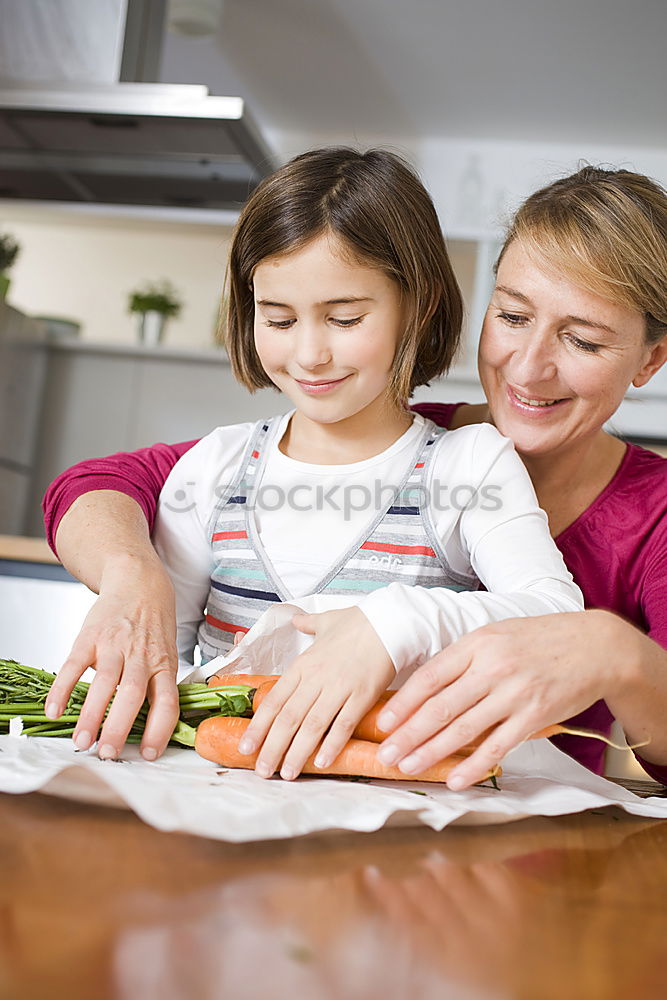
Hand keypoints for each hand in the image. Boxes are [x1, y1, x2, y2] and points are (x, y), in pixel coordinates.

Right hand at [45, 554, 179, 760]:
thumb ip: (157, 685)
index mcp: (163, 665)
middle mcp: (140, 656)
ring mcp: (115, 645)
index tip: (148, 753)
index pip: (167, 702)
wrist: (139, 582)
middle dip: (119, 727)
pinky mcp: (90, 636)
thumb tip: (150, 729)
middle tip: (108, 753)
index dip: (160, 729)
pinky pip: (74, 665)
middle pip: (132, 695)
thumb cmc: (153, 626)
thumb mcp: (165, 654)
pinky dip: (63, 688)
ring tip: (82, 742)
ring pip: (105, 683)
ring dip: (91, 715)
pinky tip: (54, 710)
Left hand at [237, 606, 394, 779]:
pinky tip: (322, 762)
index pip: (273, 700)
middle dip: (272, 748)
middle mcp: (316, 678)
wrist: (391, 621)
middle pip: (288, 718)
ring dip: (297, 753)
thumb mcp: (327, 621)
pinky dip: (331, 745)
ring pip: (312, 726)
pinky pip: (344, 724)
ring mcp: (339, 687)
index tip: (246, 746)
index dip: (258, 726)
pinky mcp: (362, 695)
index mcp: (303, 664)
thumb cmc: (360, 622)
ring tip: (286, 774)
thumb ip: (308, 624)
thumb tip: (296, 620)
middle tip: (261, 771)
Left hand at [375, 611, 620, 789]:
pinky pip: (497, 745)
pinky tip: (455, 780)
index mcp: (477, 644)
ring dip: (431, 752)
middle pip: (440, 707)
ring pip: (463, 729)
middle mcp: (492, 668)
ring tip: (407, 768)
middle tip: (385, 755)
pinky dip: (473, 765)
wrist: (595, 646)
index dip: (403, 703)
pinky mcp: (535, 716)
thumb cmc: (539, 640)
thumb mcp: (496, 635)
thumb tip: (426, 686)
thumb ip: (463, 658)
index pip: (430, 677)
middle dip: (407, 735)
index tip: (382, 722)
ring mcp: (514, 693)